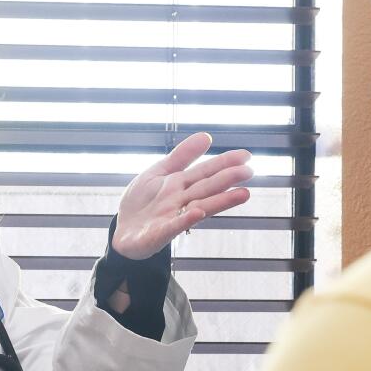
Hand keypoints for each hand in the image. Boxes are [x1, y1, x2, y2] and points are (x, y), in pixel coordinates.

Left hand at [111, 132, 252, 259]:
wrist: (121, 230)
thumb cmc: (142, 202)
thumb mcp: (159, 172)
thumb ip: (181, 156)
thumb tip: (207, 136)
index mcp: (181, 185)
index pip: (206, 172)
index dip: (224, 163)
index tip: (246, 156)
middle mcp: (181, 201)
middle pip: (206, 188)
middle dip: (227, 179)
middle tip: (249, 171)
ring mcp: (171, 218)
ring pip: (199, 207)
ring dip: (220, 201)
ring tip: (243, 194)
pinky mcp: (158, 234)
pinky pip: (172, 227)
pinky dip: (184, 220)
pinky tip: (197, 213)